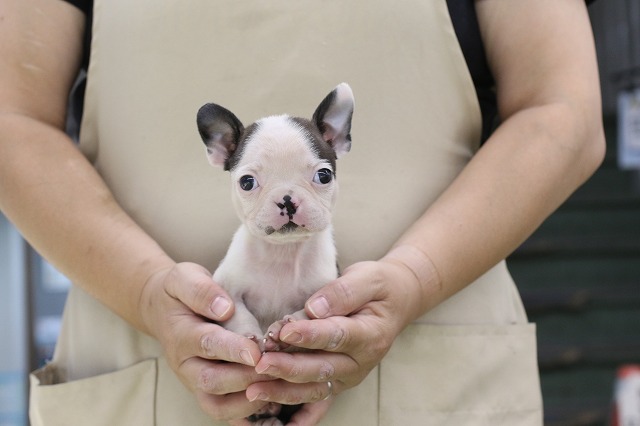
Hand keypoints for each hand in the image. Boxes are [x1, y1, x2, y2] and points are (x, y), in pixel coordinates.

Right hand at [139, 262, 270, 420]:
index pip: (207, 344)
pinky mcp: (205, 392)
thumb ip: (201, 290)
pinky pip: (222, 412)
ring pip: (216, 405)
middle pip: (212, 381)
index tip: (256, 351)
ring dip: (246, 402)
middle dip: (244, 378)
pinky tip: (271, 404)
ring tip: (275, 389)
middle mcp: (186, 364)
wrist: (161, 310)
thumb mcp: (184, 278)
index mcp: (181, 334)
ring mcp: (194, 382)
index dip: (232, 349)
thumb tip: (224, 308)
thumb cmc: (179, 292)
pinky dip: (245, 414)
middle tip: (274, 370)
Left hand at [246, 248, 435, 421]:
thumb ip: (343, 292)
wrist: (396, 301)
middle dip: (289, 368)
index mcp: (370, 334)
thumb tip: (314, 308)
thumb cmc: (379, 287)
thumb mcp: (369, 278)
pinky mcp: (338, 381)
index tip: (284, 331)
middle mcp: (361, 361)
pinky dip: (296, 411)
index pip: (337, 336)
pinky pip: (316, 400)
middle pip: (321, 368)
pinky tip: (276, 417)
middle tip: (261, 364)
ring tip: (255, 389)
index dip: (310, 335)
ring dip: (284, 390)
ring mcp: (349, 375)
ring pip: (314, 388)